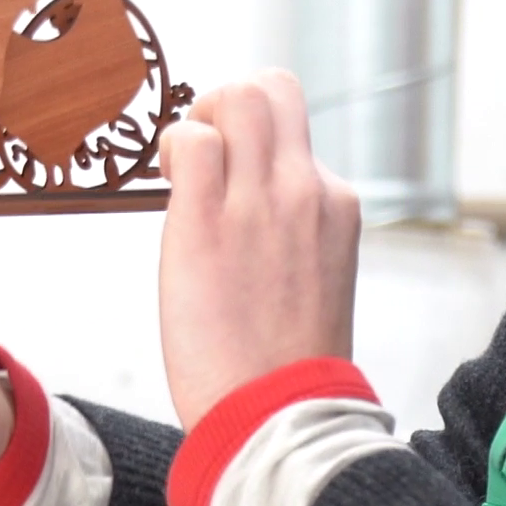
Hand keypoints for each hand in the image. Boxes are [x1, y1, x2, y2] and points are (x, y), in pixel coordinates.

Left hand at [155, 72, 362, 426]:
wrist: (278, 416)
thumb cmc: (285, 366)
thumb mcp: (315, 280)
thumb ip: (293, 232)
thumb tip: (249, 209)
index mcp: (337, 206)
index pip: (295, 133)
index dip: (253, 145)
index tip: (231, 179)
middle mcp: (307, 190)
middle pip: (273, 88)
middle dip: (228, 104)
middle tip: (204, 155)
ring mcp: (262, 201)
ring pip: (238, 95)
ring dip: (200, 118)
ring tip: (183, 171)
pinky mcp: (209, 221)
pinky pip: (191, 141)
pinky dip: (172, 149)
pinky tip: (168, 188)